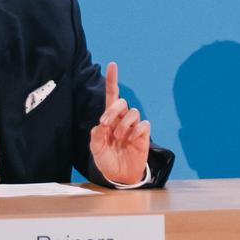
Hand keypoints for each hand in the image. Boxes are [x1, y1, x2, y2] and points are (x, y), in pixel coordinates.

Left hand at [88, 63, 150, 184]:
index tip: (112, 64)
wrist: (120, 175)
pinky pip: (143, 124)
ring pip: (133, 112)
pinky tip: (131, 139)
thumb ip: (96, 138)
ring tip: (118, 138)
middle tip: (105, 124)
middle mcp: (122, 119)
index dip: (112, 80)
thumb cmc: (107, 160)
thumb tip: (100, 126)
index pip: (111, 95)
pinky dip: (136, 130)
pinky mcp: (143, 134)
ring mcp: (133, 126)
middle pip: (121, 102)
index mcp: (109, 118)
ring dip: (123, 124)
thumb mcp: (96, 150)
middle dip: (112, 110)